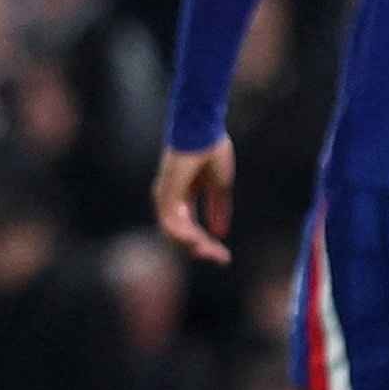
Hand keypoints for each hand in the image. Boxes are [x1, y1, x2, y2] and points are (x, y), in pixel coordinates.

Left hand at [154, 141, 235, 266]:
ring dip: (194, 245)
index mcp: (183, 196)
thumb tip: (220, 233)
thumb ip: (219, 209)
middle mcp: (170, 199)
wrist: (204, 131)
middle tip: (221, 259)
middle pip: (182, 234)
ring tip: (211, 252)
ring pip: (174, 233)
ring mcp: (165, 197)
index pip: (192, 228)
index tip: (224, 255)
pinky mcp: (164, 193)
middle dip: (202, 248)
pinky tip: (198, 241)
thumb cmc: (211, 151)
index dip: (207, 243)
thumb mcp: (220, 186)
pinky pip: (169, 222)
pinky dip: (182, 234)